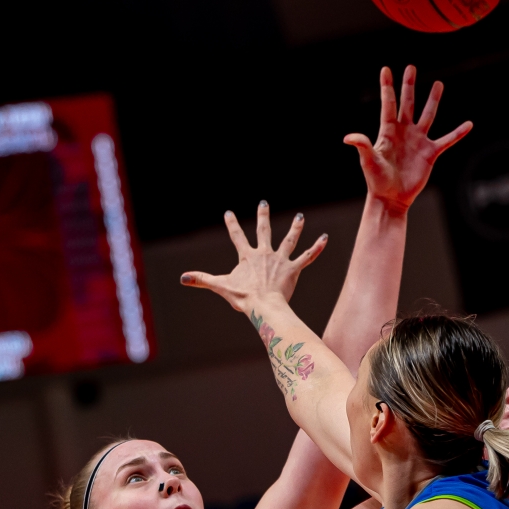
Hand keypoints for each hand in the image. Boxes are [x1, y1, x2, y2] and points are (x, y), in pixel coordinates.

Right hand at [180, 203, 326, 312]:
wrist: (263, 305)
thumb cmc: (243, 298)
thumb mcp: (221, 286)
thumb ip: (202, 280)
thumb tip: (182, 278)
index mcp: (247, 256)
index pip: (237, 236)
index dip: (232, 224)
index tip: (229, 213)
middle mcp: (264, 253)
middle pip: (264, 230)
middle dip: (263, 215)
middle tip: (263, 203)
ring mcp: (280, 260)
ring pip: (289, 240)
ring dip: (295, 228)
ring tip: (300, 217)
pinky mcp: (293, 270)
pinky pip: (307, 257)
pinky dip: (317, 248)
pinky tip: (325, 238)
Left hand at [346, 66, 471, 215]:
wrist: (391, 198)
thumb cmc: (377, 180)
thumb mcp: (369, 162)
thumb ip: (363, 146)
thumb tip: (348, 137)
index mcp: (388, 131)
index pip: (388, 104)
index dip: (387, 87)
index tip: (386, 69)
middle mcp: (404, 132)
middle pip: (408, 103)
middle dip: (409, 85)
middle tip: (411, 67)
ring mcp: (418, 141)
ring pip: (428, 115)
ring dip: (433, 100)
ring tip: (438, 84)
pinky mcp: (430, 153)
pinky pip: (447, 140)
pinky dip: (458, 133)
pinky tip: (469, 124)